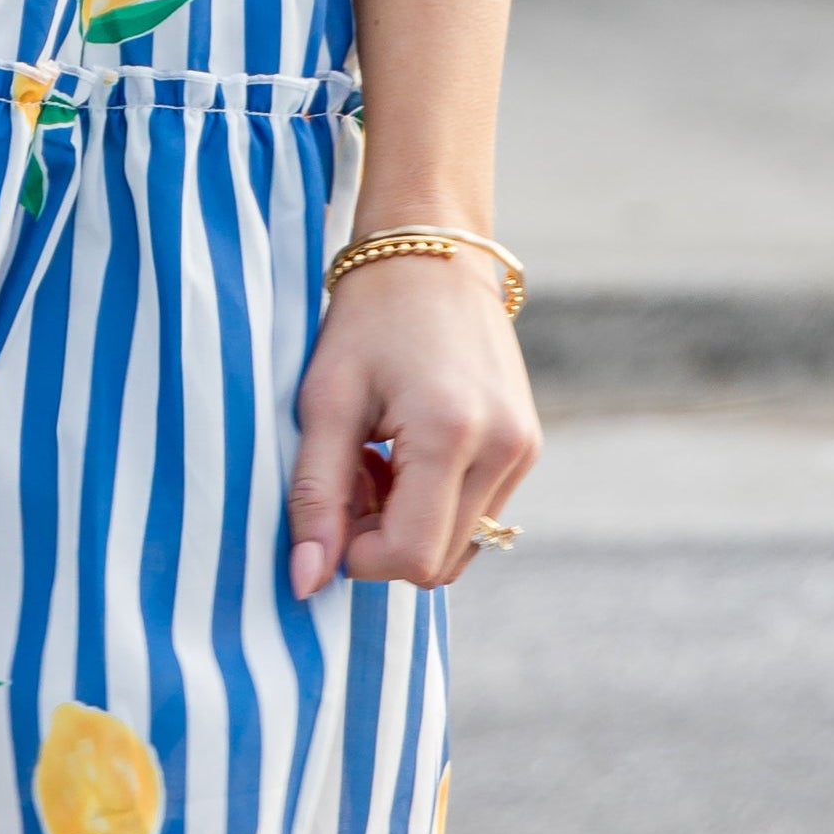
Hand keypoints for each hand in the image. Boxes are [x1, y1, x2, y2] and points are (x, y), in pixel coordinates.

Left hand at [288, 251, 538, 595]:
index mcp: (452, 434)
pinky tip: (407, 447)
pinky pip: (479, 510)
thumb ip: (315, 495)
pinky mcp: (527, 444)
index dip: (359, 554)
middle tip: (352, 472)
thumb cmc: (368, 317)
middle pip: (439, 561)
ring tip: (378, 454)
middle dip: (383, 537)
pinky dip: (436, 500)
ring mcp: (524, 448)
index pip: (412, 558)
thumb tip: (306, 583)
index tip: (331, 506)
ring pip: (461, 542)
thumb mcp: (326, 401)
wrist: (430, 250)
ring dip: (410, 521)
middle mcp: (504, 448)